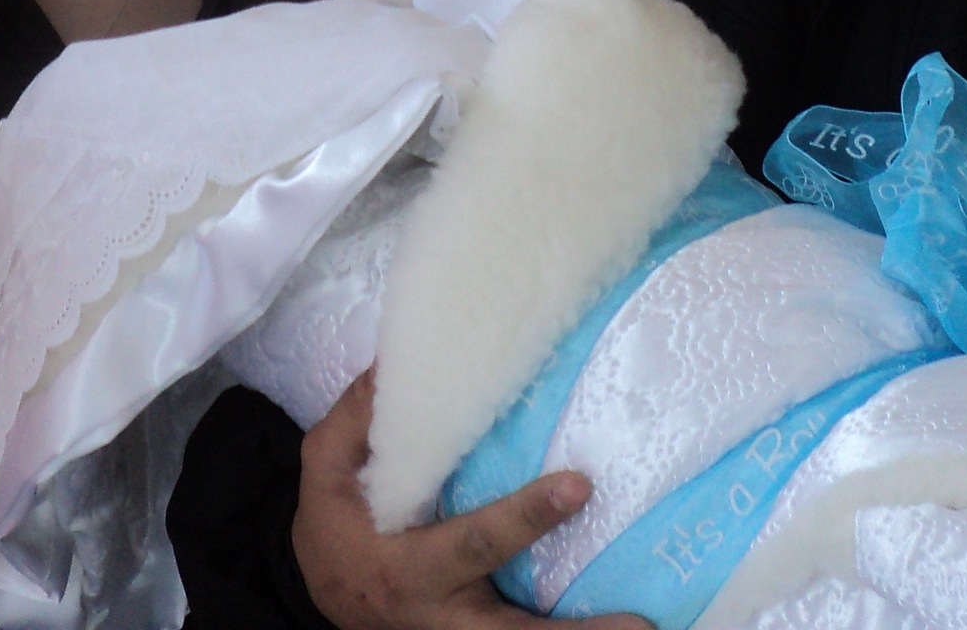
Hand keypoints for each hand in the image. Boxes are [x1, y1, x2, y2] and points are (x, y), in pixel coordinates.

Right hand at [292, 372, 648, 629]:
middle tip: (638, 623)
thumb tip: (402, 362)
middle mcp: (444, 615)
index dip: (526, 518)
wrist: (327, 593)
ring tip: (642, 629)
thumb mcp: (324, 468)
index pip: (474, 543)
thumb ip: (358, 419)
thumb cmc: (333, 523)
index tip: (578, 484)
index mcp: (407, 568)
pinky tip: (620, 622)